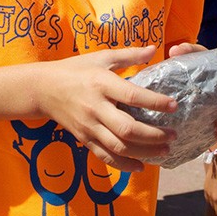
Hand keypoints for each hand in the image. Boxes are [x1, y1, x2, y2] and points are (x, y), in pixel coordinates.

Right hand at [36, 45, 175, 171]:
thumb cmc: (75, 70)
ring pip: (119, 146)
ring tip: (165, 151)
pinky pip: (105, 157)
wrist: (42, 89)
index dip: (154, 102)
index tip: (174, 105)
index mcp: (101, 84)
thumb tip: (155, 49)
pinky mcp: (84, 139)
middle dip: (154, 135)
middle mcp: (95, 107)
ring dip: (144, 152)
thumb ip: (129, 55)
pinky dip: (124, 165)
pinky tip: (141, 166)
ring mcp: (89, 126)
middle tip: (174, 135)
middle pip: (127, 128)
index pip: (132, 96)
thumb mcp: (101, 57)